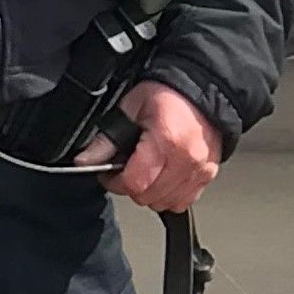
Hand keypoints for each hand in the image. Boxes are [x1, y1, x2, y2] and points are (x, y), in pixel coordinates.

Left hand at [77, 79, 220, 212]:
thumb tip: (85, 160)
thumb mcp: (130, 108)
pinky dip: (169, 194)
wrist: (201, 89)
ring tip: (146, 170)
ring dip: (150, 193)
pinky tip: (163, 176)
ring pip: (165, 203)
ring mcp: (200, 170)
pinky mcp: (208, 175)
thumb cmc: (168, 94)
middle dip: (131, 186)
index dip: (114, 182)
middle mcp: (187, 159)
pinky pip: (183, 201)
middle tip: (127, 168)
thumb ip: (107, 139)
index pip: (134, 183)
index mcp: (167, 141)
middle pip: (148, 197)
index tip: (109, 173)